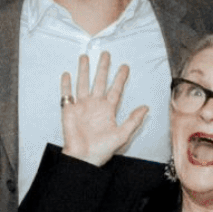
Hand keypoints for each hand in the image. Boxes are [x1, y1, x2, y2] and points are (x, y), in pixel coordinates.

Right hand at [60, 51, 148, 166]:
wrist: (83, 158)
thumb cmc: (102, 149)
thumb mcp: (122, 135)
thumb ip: (133, 120)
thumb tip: (146, 107)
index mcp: (108, 110)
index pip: (116, 89)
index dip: (120, 78)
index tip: (125, 66)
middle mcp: (95, 105)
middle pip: (100, 81)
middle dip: (103, 68)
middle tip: (106, 54)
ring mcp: (81, 106)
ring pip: (83, 83)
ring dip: (84, 70)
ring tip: (85, 57)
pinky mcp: (69, 110)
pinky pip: (67, 94)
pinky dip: (66, 84)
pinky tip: (67, 74)